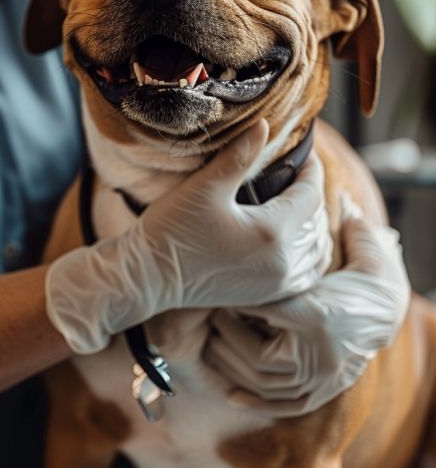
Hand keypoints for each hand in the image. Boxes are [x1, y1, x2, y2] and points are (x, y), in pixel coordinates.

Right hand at [46, 120, 333, 353]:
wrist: (148, 277)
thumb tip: (265, 125)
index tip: (304, 150)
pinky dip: (309, 254)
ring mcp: (275, 283)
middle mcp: (282, 262)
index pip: (310, 194)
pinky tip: (295, 241)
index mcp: (272, 232)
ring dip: (314, 224)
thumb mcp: (204, 187)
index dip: (311, 169)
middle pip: (317, 221)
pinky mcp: (265, 295)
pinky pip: (306, 274)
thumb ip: (239, 156)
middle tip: (298, 171)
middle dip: (312, 193)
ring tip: (299, 203)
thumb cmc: (171, 231)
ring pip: (317, 250)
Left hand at [203, 195, 410, 416]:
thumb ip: (340, 229)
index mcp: (318, 315)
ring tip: (211, 340)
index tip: (216, 283)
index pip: (263, 309)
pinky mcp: (319, 392)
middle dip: (227, 335)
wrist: (391, 319)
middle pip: (256, 355)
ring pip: (261, 382)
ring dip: (230, 364)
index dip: (236, 298)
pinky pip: (280, 404)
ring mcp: (319, 379)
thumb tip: (335, 195)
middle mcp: (318, 354)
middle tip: (209, 312)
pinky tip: (229, 392)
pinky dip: (253, 401)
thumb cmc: (370, 281)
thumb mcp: (362, 253)